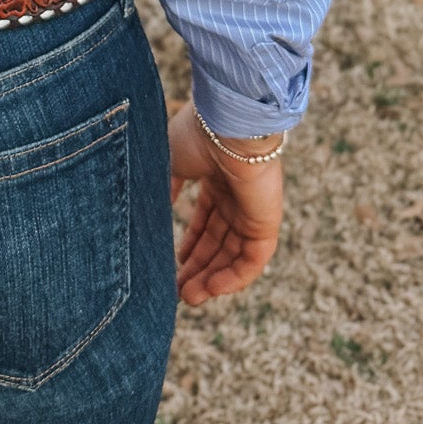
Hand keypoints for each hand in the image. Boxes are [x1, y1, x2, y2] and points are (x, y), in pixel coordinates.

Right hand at [169, 102, 283, 305]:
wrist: (226, 125)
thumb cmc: (195, 134)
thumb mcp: (168, 160)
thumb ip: (164, 185)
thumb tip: (157, 206)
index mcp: (216, 178)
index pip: (206, 219)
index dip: (191, 242)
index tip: (175, 262)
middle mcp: (236, 197)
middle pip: (218, 241)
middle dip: (198, 266)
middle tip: (177, 290)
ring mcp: (252, 210)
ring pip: (233, 255)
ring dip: (211, 278)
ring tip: (188, 298)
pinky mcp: (266, 223)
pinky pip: (252, 260)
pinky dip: (233, 277)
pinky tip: (210, 290)